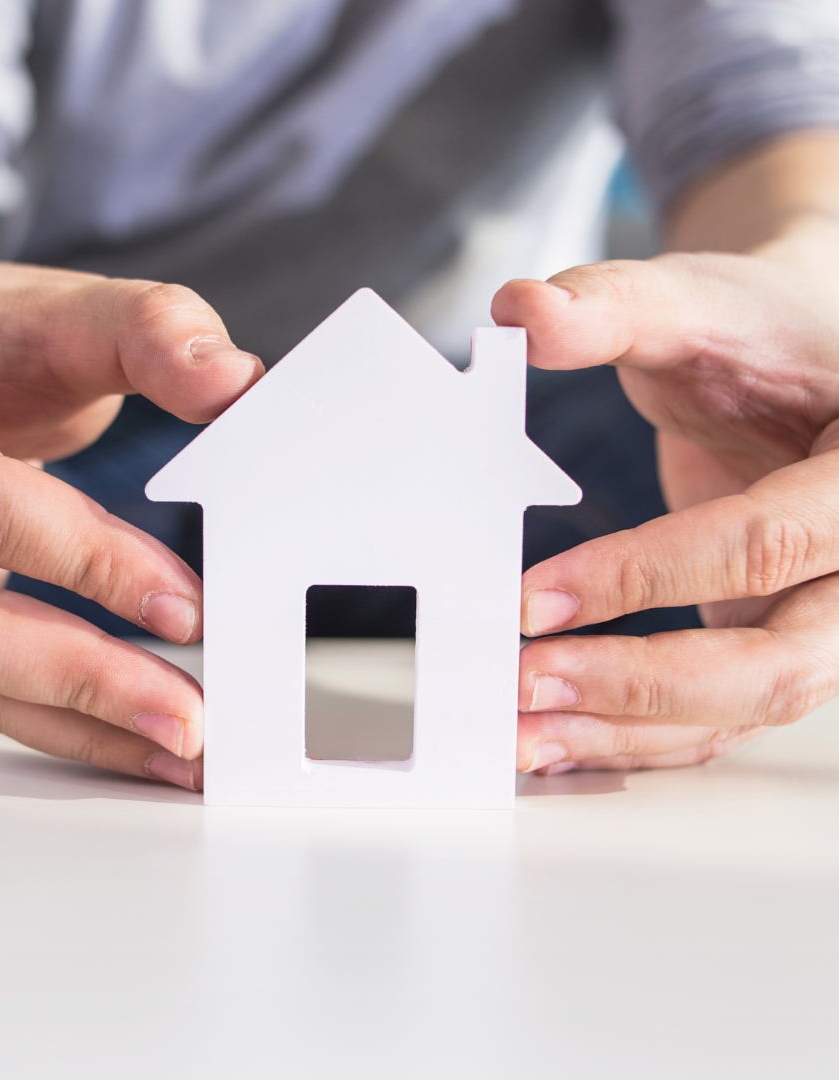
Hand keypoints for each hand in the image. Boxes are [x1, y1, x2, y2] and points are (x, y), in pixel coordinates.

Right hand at [0, 261, 262, 788]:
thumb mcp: (50, 304)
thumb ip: (148, 328)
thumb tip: (232, 383)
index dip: (83, 560)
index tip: (185, 605)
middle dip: (78, 679)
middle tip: (186, 718)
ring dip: (70, 722)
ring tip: (174, 745)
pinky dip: (48, 719)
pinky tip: (123, 735)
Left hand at [493, 249, 838, 773]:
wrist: (804, 372)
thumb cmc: (764, 336)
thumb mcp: (700, 304)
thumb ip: (615, 306)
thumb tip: (518, 312)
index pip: (763, 543)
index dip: (643, 577)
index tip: (532, 600)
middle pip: (773, 665)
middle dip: (638, 685)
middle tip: (522, 685)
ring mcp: (830, 619)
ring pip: (742, 709)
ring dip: (626, 732)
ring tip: (519, 736)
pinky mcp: (779, 642)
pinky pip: (718, 712)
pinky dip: (639, 733)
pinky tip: (557, 736)